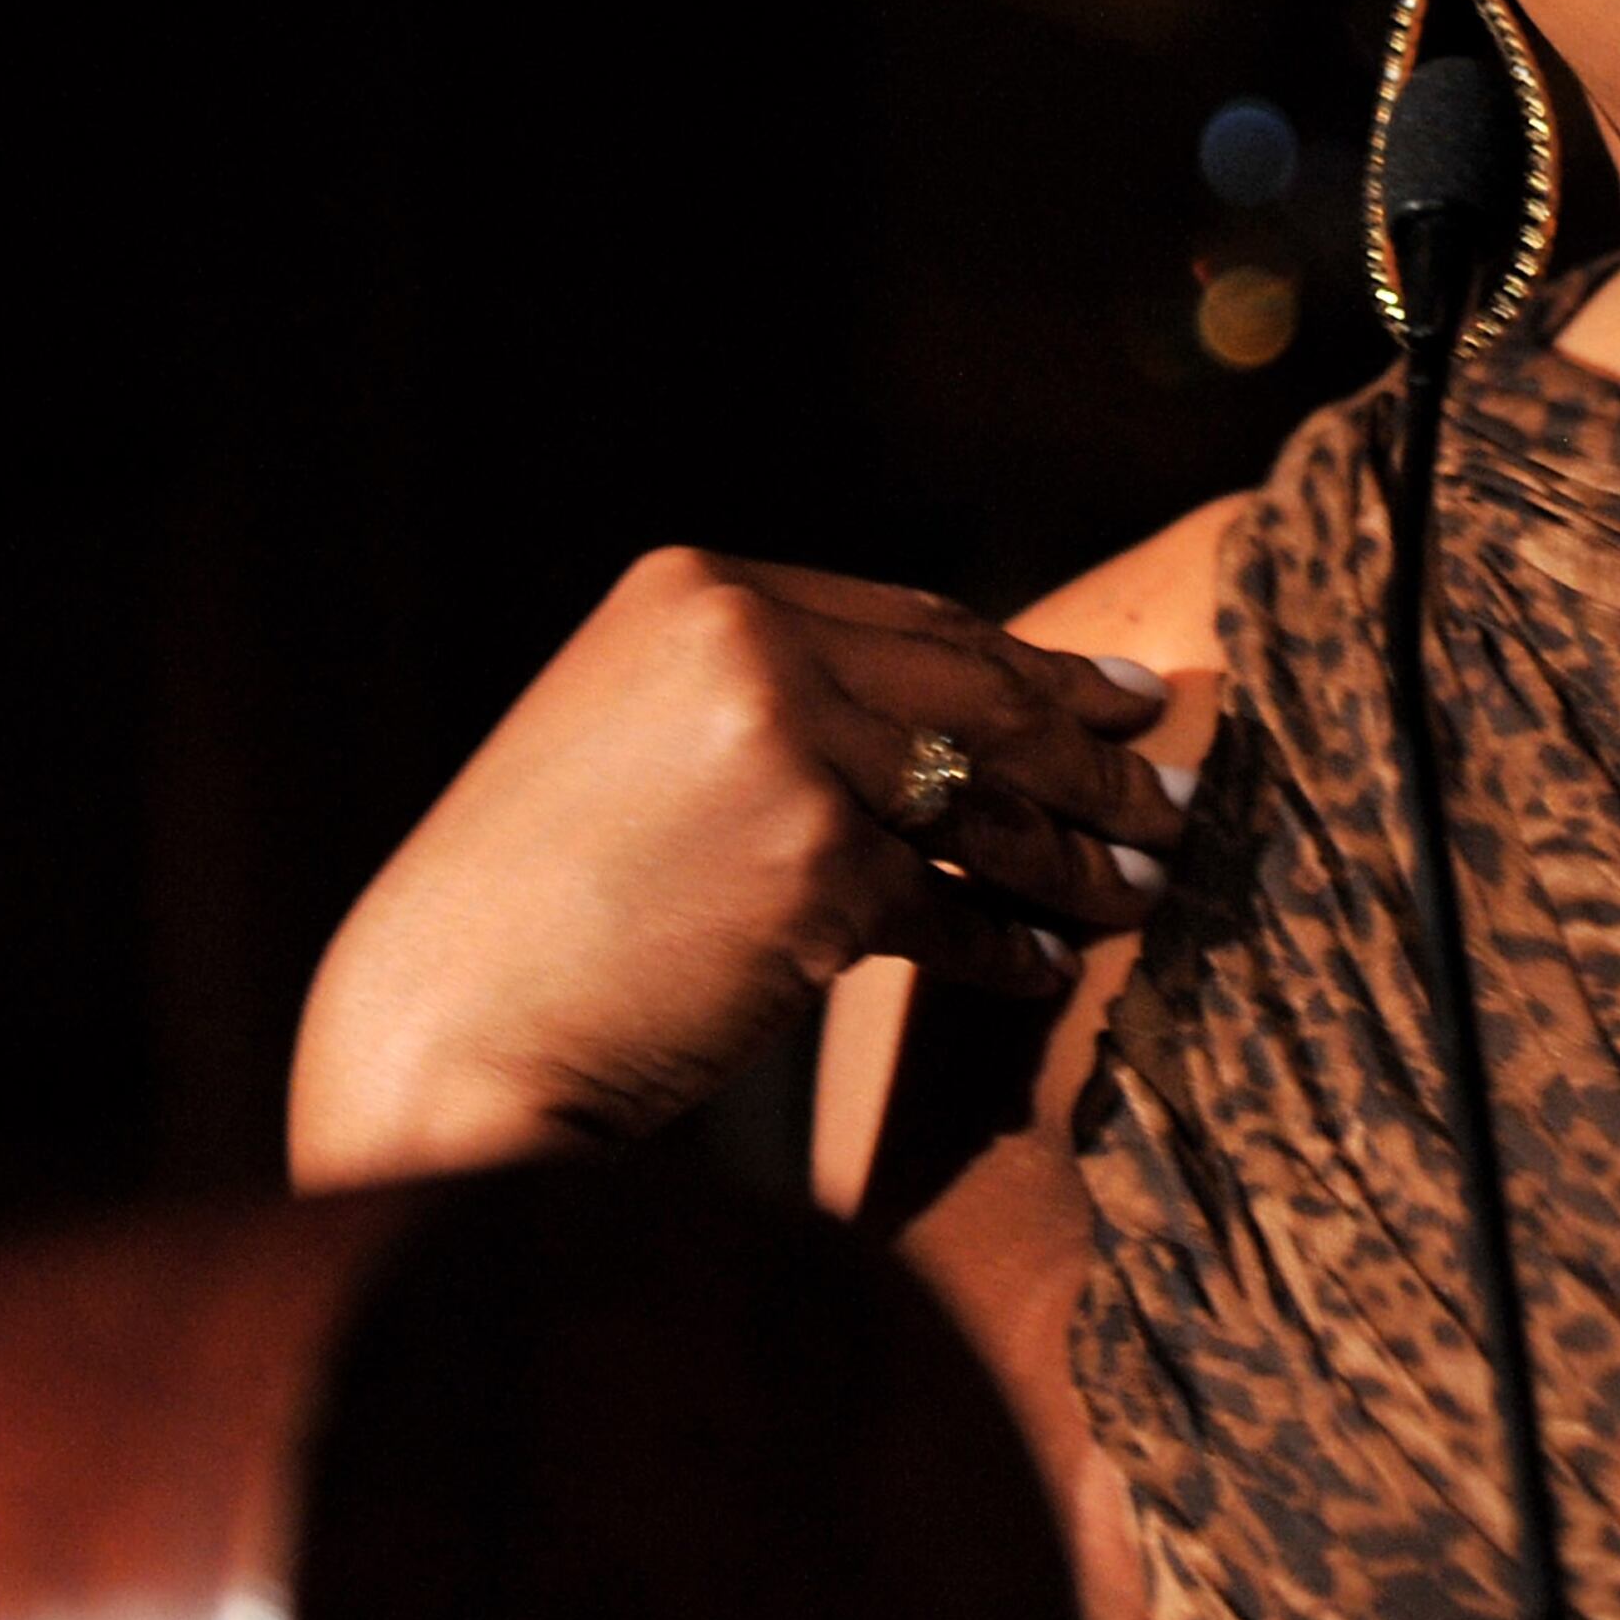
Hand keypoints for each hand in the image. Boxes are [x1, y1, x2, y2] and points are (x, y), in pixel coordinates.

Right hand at [289, 546, 1193, 1187]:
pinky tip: (1045, 967)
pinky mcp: (816, 871)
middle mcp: (747, 644)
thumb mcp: (632, 741)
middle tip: (1176, 782)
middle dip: (1091, 745)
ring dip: (1080, 846)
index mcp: (700, 589)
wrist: (444, 1030)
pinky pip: (952, 904)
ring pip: (985, 797)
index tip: (1118, 693)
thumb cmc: (535, 905)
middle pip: (973, 691)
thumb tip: (946, 720)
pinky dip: (1006, 939)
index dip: (1031, 660)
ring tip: (1148, 880)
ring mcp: (786, 751)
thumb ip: (771, 698)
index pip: (916, 620)